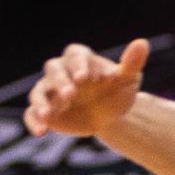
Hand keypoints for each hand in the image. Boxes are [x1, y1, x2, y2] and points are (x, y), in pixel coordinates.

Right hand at [22, 38, 148, 138]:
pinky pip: (32, 114)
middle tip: (71, 95)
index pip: (75, 55)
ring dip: (41, 102)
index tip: (87, 78)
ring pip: (39, 92)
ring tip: (48, 115)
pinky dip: (34, 121)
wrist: (109, 116)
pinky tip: (41, 132)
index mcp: (80, 59)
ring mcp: (50, 92)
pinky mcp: (45, 111)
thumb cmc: (116, 91)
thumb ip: (131, 63)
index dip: (79, 65)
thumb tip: (142, 43)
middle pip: (53, 70)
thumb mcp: (127, 79)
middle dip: (61, 81)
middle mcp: (61, 72)